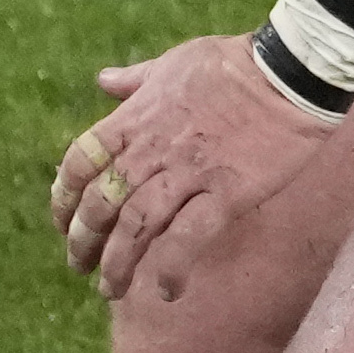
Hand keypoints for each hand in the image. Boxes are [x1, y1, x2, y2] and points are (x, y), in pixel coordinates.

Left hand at [52, 32, 328, 300]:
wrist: (291, 71)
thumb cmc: (234, 61)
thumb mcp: (173, 61)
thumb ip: (135, 79)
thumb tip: (104, 80)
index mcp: (134, 118)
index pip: (80, 163)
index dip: (64, 198)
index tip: (62, 221)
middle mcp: (151, 149)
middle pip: (101, 203)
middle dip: (83, 241)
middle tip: (79, 266)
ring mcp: (187, 173)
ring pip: (136, 227)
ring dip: (118, 264)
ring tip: (111, 289)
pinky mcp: (226, 193)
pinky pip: (187, 239)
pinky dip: (170, 268)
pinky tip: (165, 290)